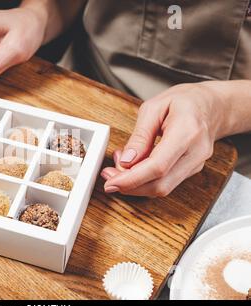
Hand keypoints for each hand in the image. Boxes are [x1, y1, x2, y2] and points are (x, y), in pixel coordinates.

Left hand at [101, 82, 233, 196]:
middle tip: (108, 176)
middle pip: (160, 184)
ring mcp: (196, 164)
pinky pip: (166, 182)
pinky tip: (133, 167)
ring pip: (162, 188)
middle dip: (129, 186)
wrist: (212, 106)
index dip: (132, 179)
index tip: (112, 182)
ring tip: (118, 167)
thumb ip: (140, 135)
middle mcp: (195, 153)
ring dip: (135, 184)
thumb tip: (126, 160)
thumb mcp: (154, 108)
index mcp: (187, 132)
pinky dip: (145, 179)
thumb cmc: (185, 101)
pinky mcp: (191, 170)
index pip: (158, 166)